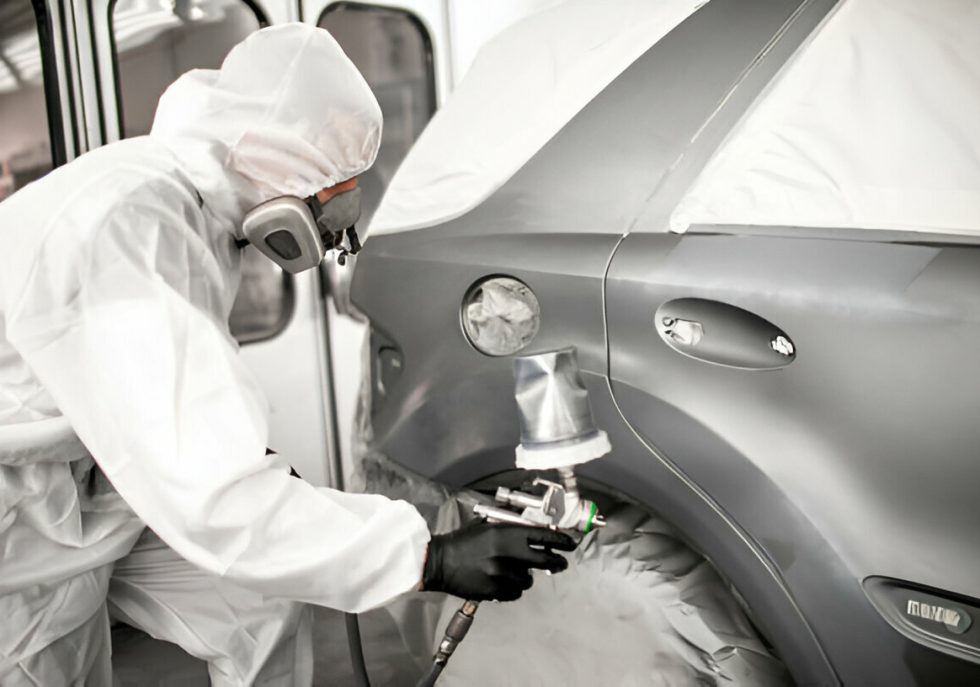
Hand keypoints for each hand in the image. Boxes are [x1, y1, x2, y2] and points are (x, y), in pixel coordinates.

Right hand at [421, 521, 575, 600]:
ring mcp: (500, 575)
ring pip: (529, 580)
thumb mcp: (487, 527)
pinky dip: (514, 588)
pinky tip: (504, 582)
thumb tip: (537, 533)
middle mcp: (506, 554)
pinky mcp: (493, 591)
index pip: (543, 536)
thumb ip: (511, 530)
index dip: (561, 541)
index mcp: (505, 534)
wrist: (439, 561)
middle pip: (544, 560)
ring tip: (515, 572)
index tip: (571, 544)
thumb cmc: (464, 541)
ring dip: (527, 576)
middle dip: (557, 562)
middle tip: (561, 563)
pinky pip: (515, 593)